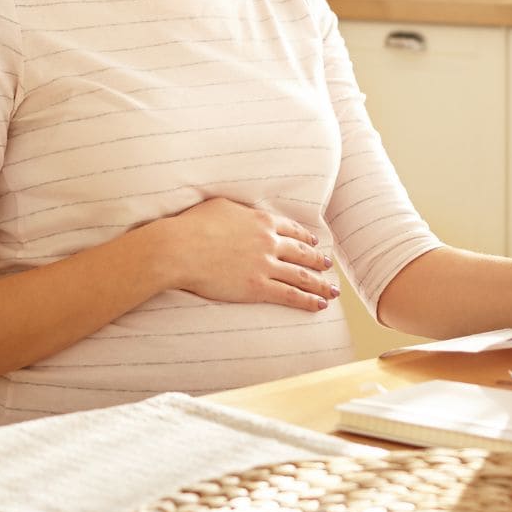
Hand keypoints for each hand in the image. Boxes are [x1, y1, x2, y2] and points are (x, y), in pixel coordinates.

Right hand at [159, 198, 337, 311]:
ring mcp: (265, 265)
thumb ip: (240, 211)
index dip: (306, 237)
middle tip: (328, 266)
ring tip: (331, 290)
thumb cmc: (192, 226)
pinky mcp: (257, 287)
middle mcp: (269, 241)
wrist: (180, 248)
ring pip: (301, 275)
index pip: (292, 230)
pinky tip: (319, 305)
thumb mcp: (221, 206)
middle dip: (318, 261)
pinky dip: (307, 300)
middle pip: (302, 252)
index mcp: (261, 221)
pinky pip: (290, 295)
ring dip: (319, 284)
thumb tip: (243, 213)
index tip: (315, 243)